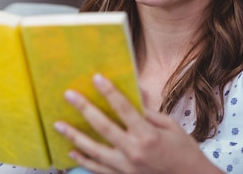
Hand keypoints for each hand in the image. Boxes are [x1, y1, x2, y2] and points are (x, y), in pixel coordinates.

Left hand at [54, 74, 222, 173]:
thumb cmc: (184, 151)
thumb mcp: (171, 126)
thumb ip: (149, 112)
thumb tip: (133, 97)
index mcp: (148, 135)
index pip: (124, 108)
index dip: (109, 92)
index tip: (96, 78)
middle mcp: (134, 151)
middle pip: (103, 126)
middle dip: (84, 108)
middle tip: (69, 95)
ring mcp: (127, 168)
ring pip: (94, 150)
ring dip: (74, 136)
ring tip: (58, 125)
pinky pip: (98, 169)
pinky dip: (84, 160)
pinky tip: (72, 152)